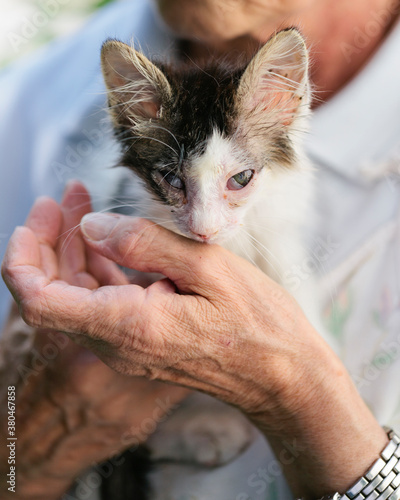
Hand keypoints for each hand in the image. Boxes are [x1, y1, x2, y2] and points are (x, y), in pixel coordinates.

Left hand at [2, 183, 386, 497]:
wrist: (278, 375)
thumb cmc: (255, 323)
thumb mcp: (208, 268)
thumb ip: (144, 244)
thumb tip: (93, 226)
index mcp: (127, 326)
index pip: (40, 302)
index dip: (24, 260)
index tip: (34, 221)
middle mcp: (117, 344)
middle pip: (53, 296)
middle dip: (50, 244)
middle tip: (62, 200)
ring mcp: (128, 347)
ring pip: (78, 298)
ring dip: (75, 253)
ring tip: (84, 207)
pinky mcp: (142, 342)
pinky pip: (104, 304)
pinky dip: (100, 270)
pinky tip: (111, 241)